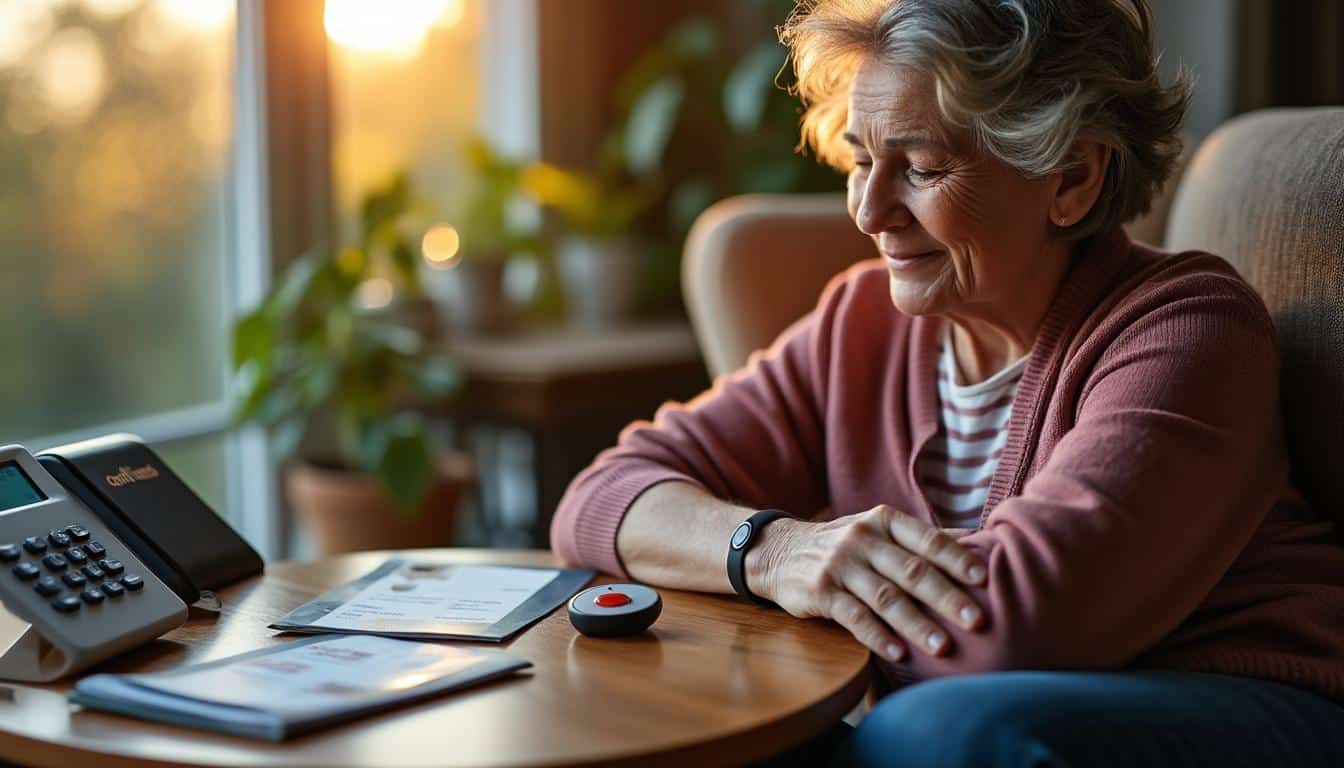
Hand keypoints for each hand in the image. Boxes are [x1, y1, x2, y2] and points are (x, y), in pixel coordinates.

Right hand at [752, 506, 987, 661]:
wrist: (780, 552)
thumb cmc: (844, 545)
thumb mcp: (877, 530)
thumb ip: (920, 538)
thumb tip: (979, 541)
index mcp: (883, 521)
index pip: (926, 539)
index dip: (956, 559)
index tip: (984, 579)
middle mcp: (862, 539)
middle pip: (911, 571)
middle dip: (947, 597)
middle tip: (978, 620)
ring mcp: (840, 565)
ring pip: (885, 597)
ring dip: (916, 624)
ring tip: (943, 647)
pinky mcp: (820, 592)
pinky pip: (854, 617)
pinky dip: (878, 636)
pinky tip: (899, 654)